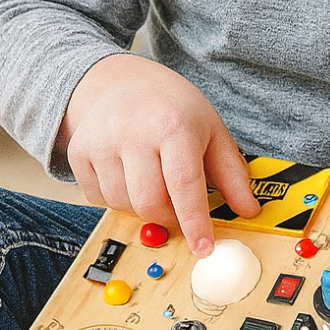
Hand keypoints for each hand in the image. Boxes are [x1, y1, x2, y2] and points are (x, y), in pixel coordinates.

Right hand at [57, 54, 260, 255]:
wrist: (123, 81)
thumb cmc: (173, 108)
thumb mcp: (211, 130)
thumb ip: (231, 173)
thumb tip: (249, 211)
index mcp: (174, 125)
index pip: (184, 183)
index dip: (195, 221)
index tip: (204, 248)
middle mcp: (134, 132)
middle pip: (150, 203)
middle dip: (169, 217)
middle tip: (178, 207)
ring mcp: (101, 141)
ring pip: (122, 205)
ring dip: (142, 207)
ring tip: (152, 180)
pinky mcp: (79, 152)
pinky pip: (98, 198)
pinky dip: (116, 198)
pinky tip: (127, 174)